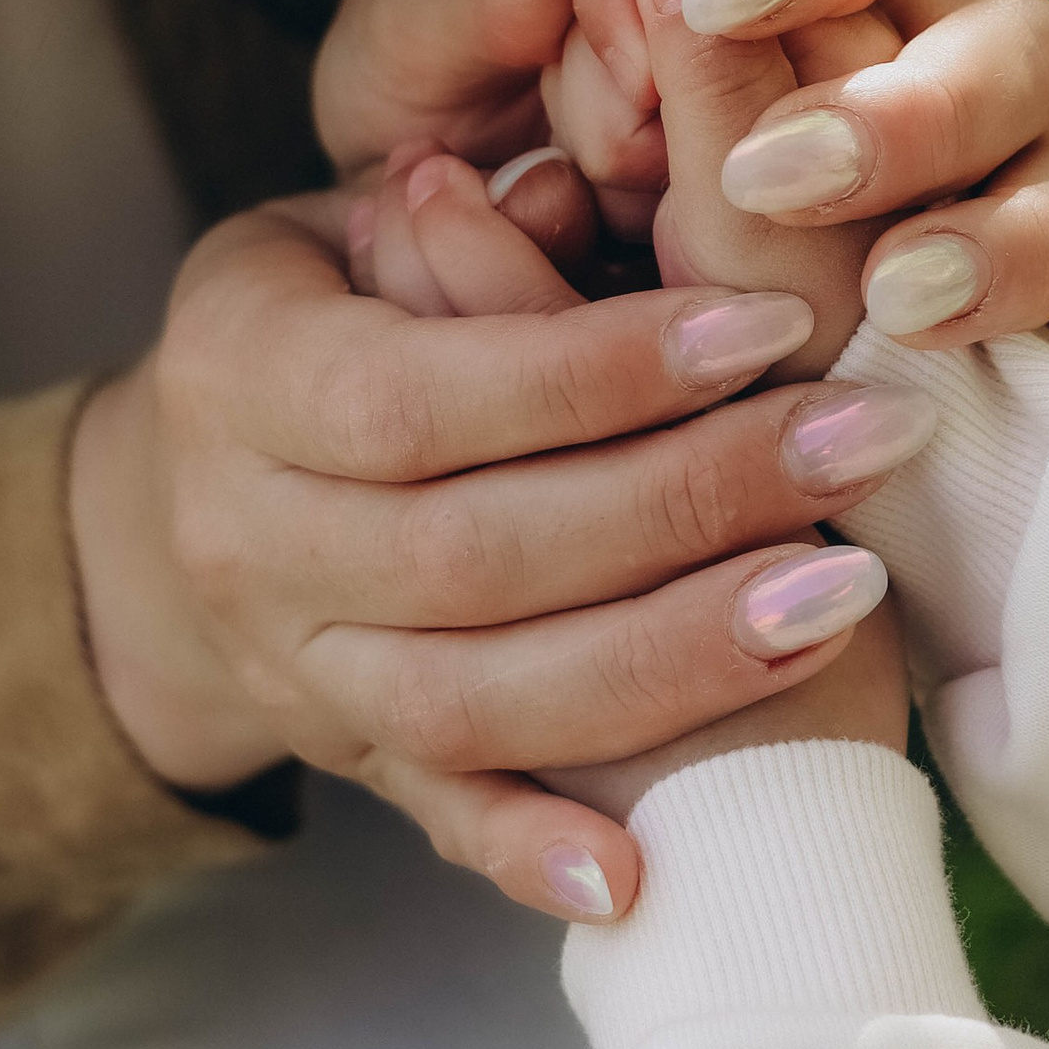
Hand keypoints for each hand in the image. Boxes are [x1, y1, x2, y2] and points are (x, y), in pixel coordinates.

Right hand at [67, 180, 920, 923]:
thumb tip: (589, 181)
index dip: (601, 370)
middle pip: (470, 555)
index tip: (772, 323)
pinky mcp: (352, 761)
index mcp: (242, 373)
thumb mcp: (364, 216)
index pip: (425, 394)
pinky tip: (645, 867)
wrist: (183, 492)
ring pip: (470, 699)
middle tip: (864, 441)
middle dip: (686, 503)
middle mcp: (245, 539)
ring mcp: (296, 670)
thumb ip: (473, 217)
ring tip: (843, 596)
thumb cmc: (339, 308)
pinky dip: (534, 850)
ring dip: (667, 658)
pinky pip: (442, 817)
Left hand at [313, 0, 1048, 349]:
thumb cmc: (441, 143)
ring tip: (895, 306)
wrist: (431, 338)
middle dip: (916, 108)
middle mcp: (905, 50)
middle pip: (1010, 39)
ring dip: (1005, 235)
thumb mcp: (406, 55)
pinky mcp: (974, 320)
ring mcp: (959, 190)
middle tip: (775, 182)